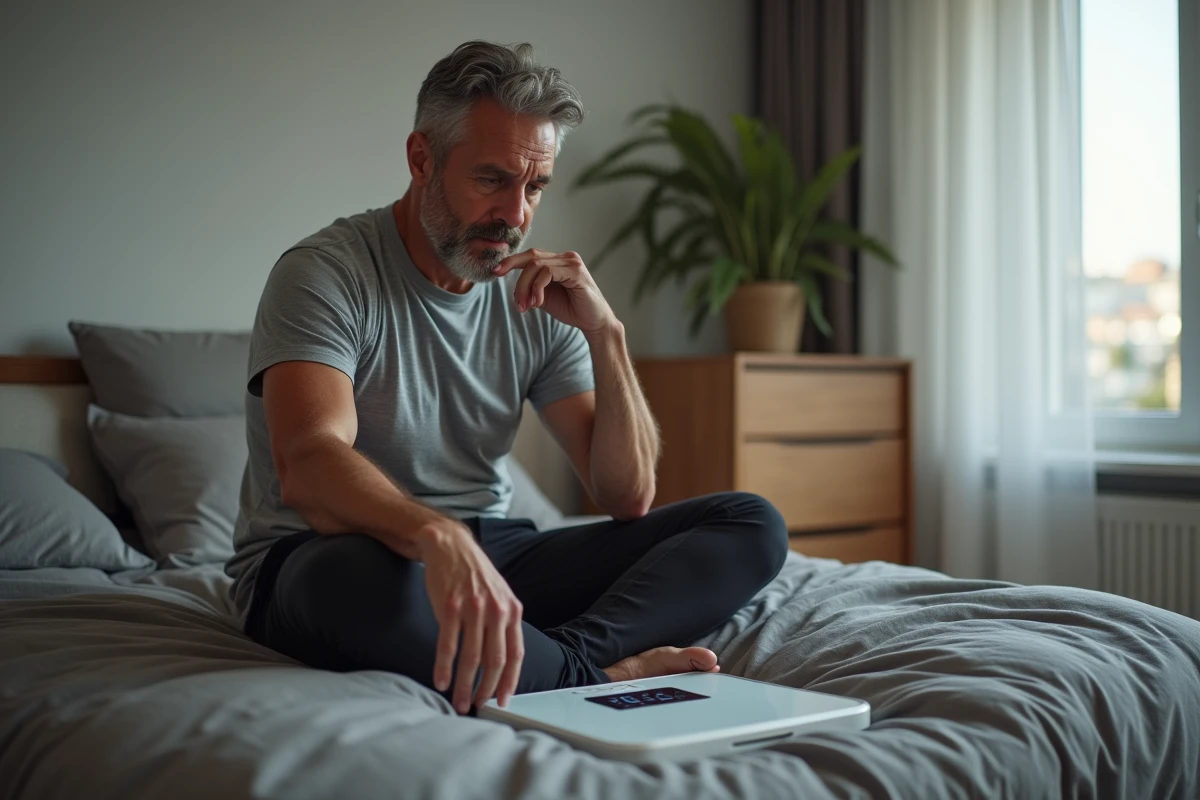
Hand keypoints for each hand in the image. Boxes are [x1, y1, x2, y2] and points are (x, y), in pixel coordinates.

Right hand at [417, 521, 524, 713]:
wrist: (450, 546)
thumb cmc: (474, 575)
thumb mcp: (499, 596)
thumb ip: (504, 625)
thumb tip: (502, 662)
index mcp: (512, 611)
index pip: (516, 654)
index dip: (510, 682)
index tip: (503, 702)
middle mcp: (497, 611)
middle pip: (495, 661)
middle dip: (486, 690)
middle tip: (476, 707)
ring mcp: (473, 608)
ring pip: (471, 658)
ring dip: (464, 685)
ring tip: (458, 702)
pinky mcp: (450, 606)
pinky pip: (448, 644)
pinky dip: (443, 667)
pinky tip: (439, 681)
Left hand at [492, 248, 616, 334]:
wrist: (594, 323)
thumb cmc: (572, 309)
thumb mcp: (544, 297)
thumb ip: (531, 288)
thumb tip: (513, 286)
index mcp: (557, 261)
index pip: (530, 255)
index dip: (510, 262)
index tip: (495, 272)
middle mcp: (565, 257)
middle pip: (530, 257)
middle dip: (516, 278)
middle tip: (516, 301)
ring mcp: (571, 262)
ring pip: (536, 265)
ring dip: (526, 288)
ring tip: (526, 306)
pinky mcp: (576, 271)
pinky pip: (547, 273)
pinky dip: (537, 288)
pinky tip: (538, 302)